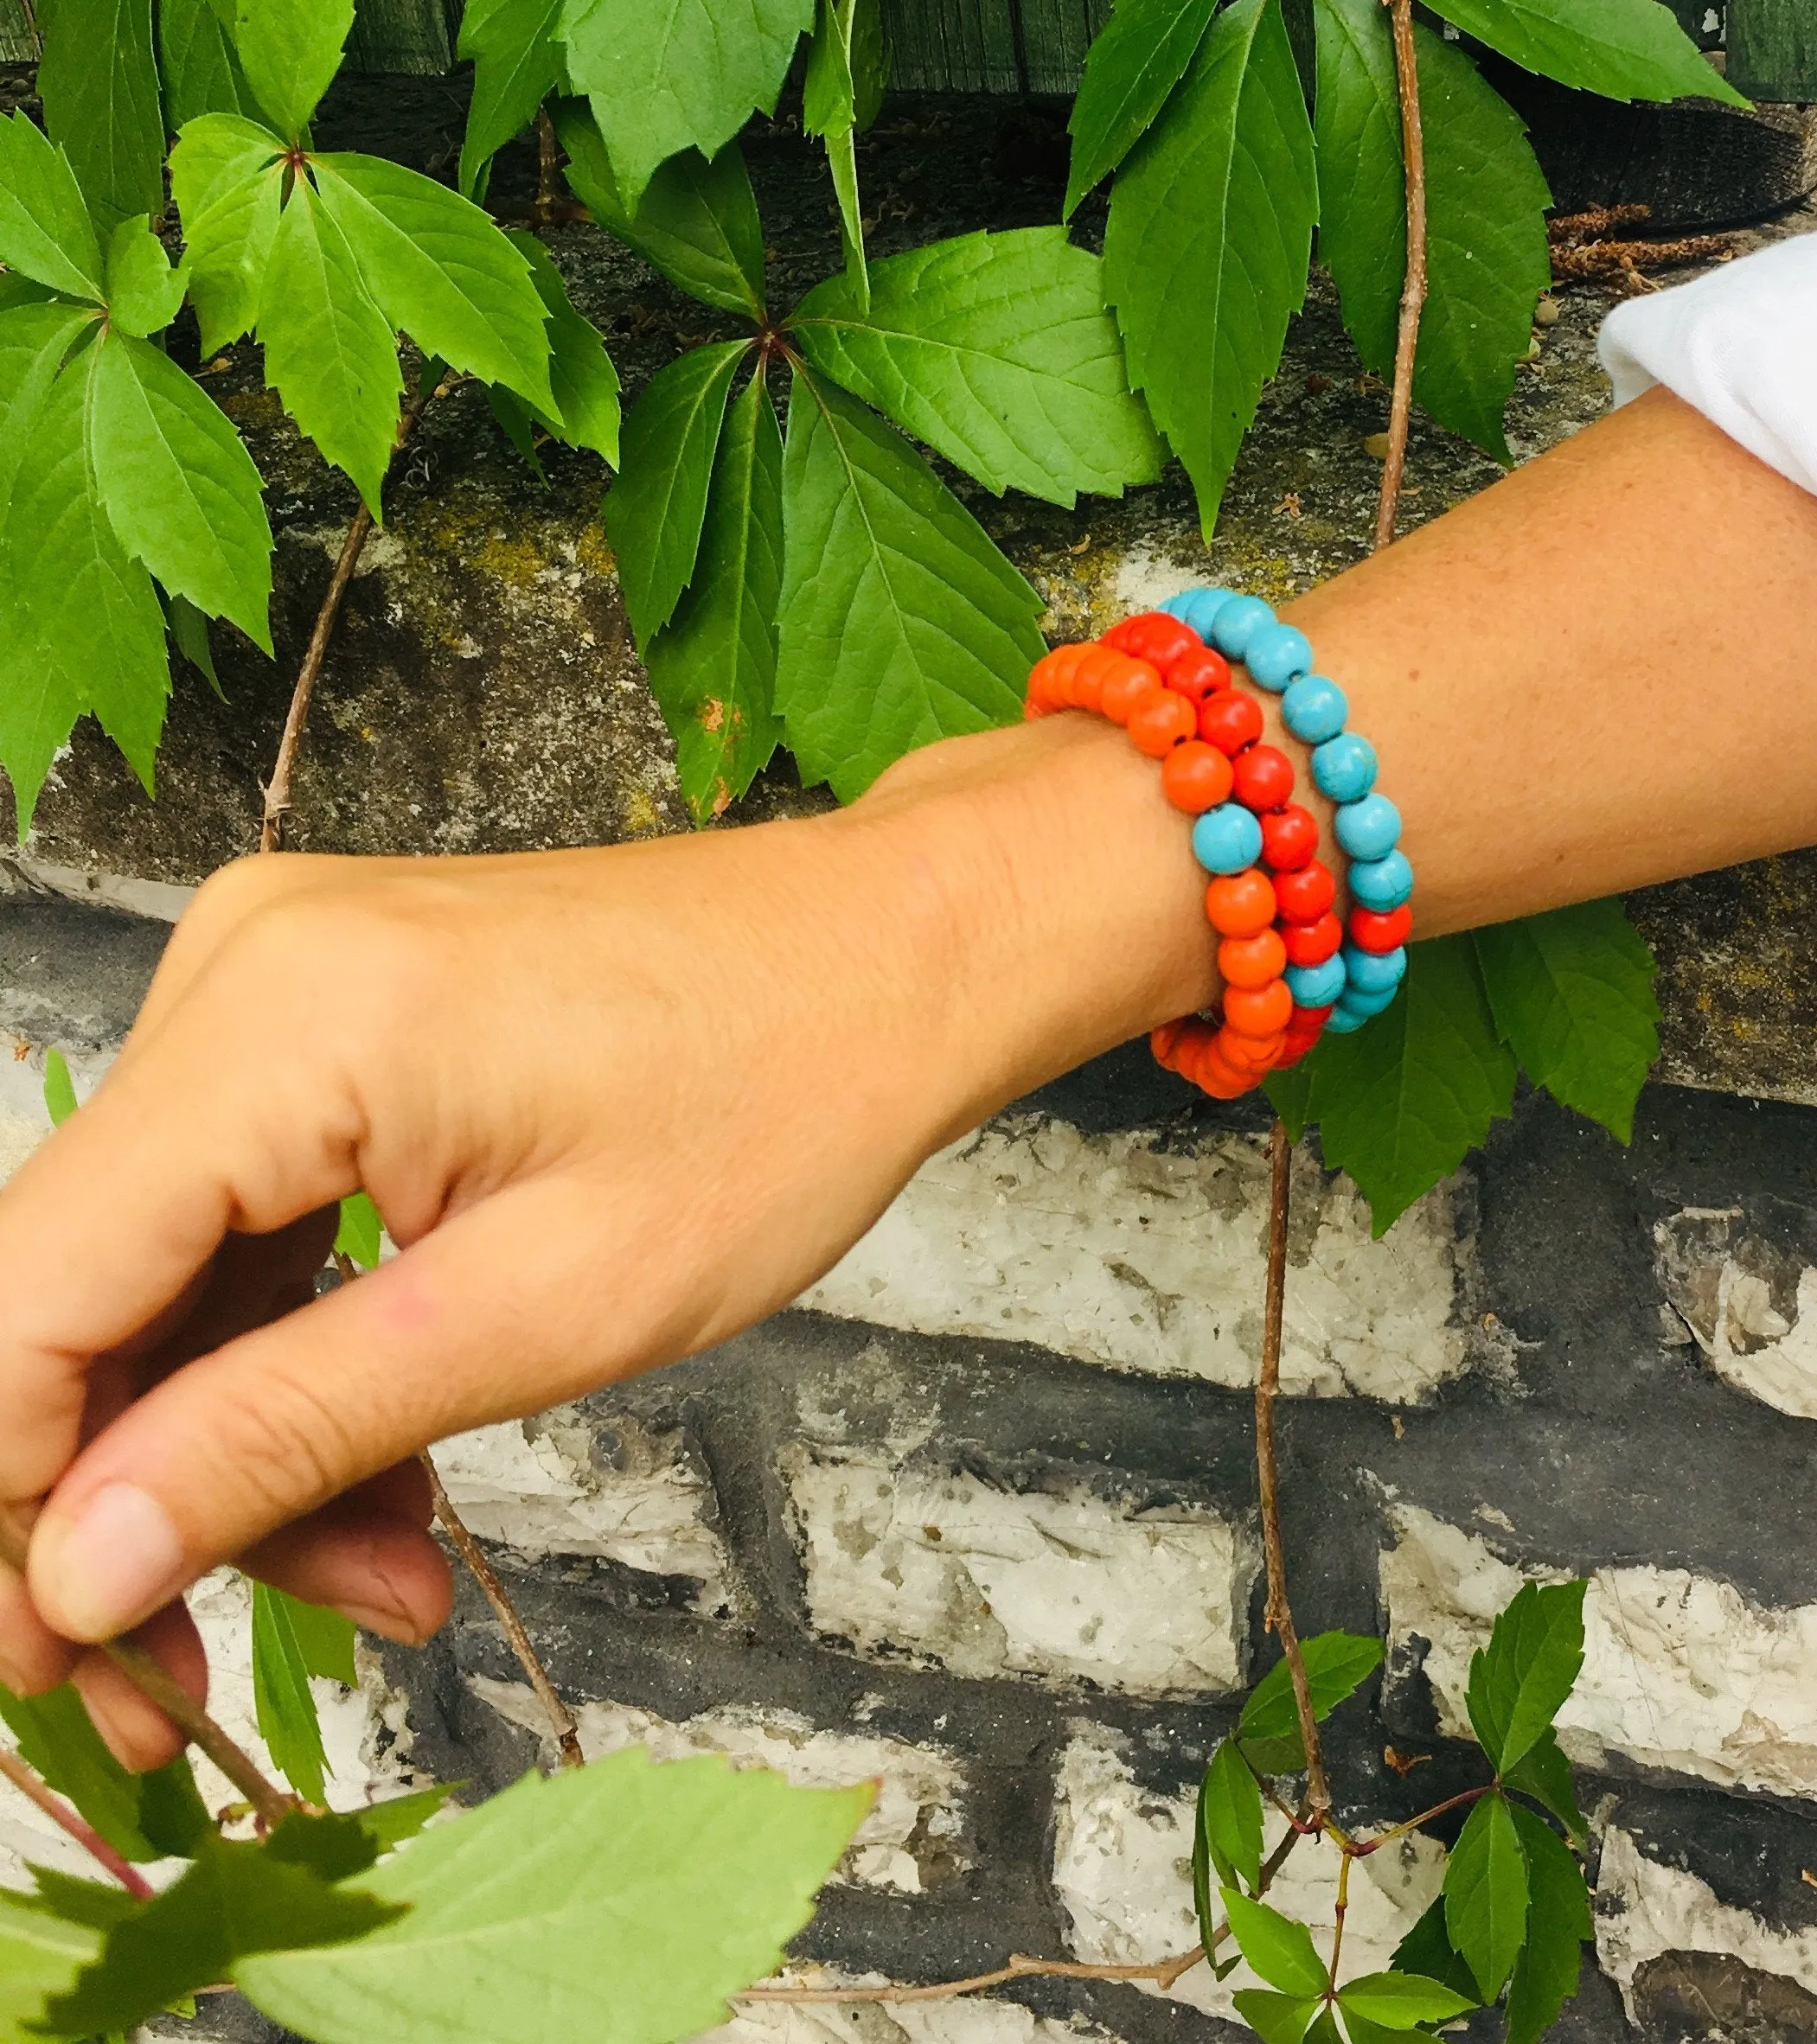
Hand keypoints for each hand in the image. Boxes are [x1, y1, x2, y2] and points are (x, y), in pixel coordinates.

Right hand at [0, 720, 1212, 1764]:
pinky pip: (243, 1217)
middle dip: (141, 1507)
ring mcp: (278, 983)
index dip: (12, 1512)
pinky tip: (388, 1475)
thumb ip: (287, 1435)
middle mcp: (241, 972)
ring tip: (390, 1572)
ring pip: (163, 1278)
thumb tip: (75, 1570)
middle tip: (207, 1692)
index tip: (77, 1674)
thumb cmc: (782, 1102)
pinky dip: (295, 1356)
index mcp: (281, 1021)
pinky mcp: (325, 1017)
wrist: (898, 955)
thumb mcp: (544, 1312)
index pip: (21, 1302)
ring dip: (241, 1451)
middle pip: (74, 1297)